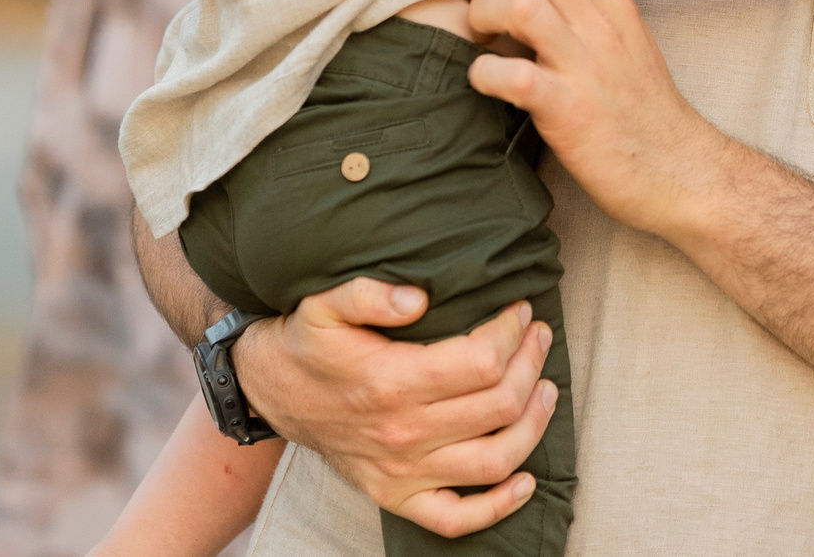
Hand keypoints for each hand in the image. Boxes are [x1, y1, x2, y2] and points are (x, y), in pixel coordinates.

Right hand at [232, 278, 554, 536]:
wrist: (267, 391)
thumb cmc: (306, 343)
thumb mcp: (326, 304)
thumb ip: (370, 293)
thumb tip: (419, 296)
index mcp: (390, 383)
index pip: (482, 361)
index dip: (512, 332)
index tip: (520, 311)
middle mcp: (401, 434)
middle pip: (498, 404)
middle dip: (531, 363)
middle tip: (539, 336)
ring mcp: (401, 473)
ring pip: (494, 460)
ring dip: (533, 424)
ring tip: (546, 389)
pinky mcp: (395, 497)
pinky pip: (456, 519)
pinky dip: (499, 506)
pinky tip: (526, 480)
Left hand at [466, 0, 735, 240]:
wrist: (678, 172)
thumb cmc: (641, 110)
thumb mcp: (624, 42)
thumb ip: (585, 9)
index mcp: (614, 4)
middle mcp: (602, 26)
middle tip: (478, 4)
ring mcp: (587, 67)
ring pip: (521, 5)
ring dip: (483, 16)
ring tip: (481, 41)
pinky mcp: (570, 111)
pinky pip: (514, 76)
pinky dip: (485, 73)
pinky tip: (485, 81)